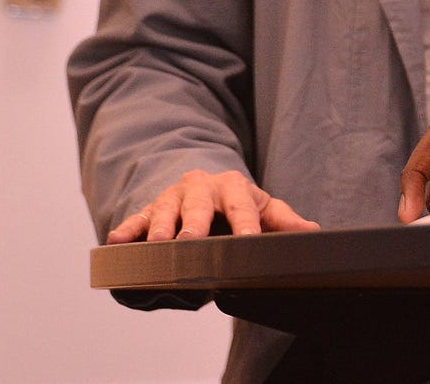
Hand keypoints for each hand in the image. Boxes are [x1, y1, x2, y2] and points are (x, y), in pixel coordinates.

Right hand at [106, 169, 319, 242]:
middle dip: (195, 223)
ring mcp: (174, 197)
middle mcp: (201, 188)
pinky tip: (115, 241)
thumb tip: (315, 234)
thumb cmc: (238, 203)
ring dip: (158, 228)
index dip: (245, 224)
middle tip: (191, 240)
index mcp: (233, 187)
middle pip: (198, 205)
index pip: (242, 207)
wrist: (205, 185)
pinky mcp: (151, 209)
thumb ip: (285, 222)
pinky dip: (127, 229)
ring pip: (165, 211)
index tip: (248, 241)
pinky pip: (137, 218)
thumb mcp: (263, 208)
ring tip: (154, 245)